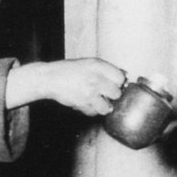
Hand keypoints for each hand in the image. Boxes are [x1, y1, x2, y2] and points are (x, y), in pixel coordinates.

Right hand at [5, 58, 125, 116]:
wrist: (50, 78)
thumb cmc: (71, 70)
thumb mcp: (90, 63)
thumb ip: (107, 69)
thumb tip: (125, 76)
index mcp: (98, 66)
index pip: (121, 78)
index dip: (119, 82)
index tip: (115, 84)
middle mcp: (95, 78)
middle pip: (117, 93)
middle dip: (113, 95)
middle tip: (106, 93)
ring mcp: (89, 93)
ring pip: (107, 107)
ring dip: (104, 106)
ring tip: (99, 101)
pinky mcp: (81, 104)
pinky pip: (94, 113)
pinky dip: (92, 111)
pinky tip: (88, 104)